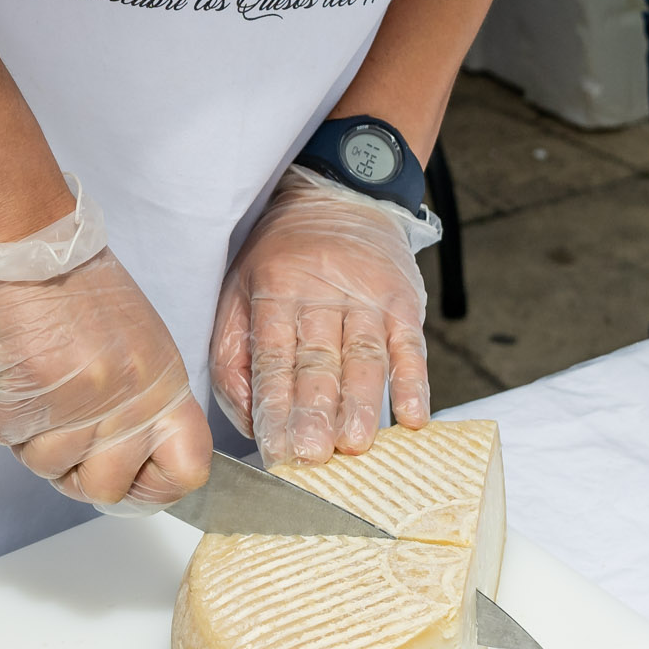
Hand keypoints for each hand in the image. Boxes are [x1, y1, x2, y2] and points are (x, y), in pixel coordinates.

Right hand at [0, 250, 210, 510]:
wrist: (32, 242)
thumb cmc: (77, 284)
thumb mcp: (137, 344)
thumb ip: (139, 402)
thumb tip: (124, 456)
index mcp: (165, 387)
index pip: (188, 471)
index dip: (152, 488)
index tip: (122, 477)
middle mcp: (131, 400)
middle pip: (105, 488)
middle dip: (69, 473)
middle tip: (54, 436)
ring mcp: (83, 401)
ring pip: (45, 466)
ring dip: (24, 436)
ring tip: (26, 392)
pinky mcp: (31, 393)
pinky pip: (1, 436)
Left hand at [211, 174, 432, 460]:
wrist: (340, 195)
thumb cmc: (282, 255)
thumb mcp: (239, 288)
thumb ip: (235, 355)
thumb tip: (247, 419)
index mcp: (274, 290)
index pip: (272, 356)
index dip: (273, 405)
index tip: (274, 448)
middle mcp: (321, 293)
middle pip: (318, 360)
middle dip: (314, 410)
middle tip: (311, 453)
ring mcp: (366, 297)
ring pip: (364, 356)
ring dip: (361, 402)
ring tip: (355, 442)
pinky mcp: (402, 299)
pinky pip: (410, 344)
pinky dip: (413, 381)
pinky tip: (412, 415)